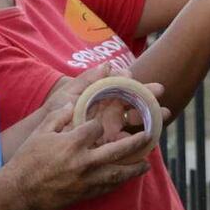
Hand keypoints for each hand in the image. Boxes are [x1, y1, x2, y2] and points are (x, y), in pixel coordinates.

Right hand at [0, 103, 152, 209]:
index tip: (100, 123)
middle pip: (117, 150)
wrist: (21, 190)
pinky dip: (118, 183)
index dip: (100, 123)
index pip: (97, 128)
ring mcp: (86, 179)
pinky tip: (125, 179)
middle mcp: (84, 161)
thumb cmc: (28, 158)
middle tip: (149, 136)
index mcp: (73, 142)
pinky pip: (107, 188)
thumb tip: (72, 104)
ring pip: (117, 173)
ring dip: (133, 168)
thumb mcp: (41, 132)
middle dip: (135, 142)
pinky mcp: (84, 193)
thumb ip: (59, 116)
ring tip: (146, 164)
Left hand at [43, 65, 168, 141]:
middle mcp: (111, 112)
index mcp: (104, 97)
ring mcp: (110, 128)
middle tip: (165, 105)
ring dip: (150, 123)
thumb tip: (108, 65)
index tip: (157, 89)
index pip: (128, 90)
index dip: (143, 89)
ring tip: (163, 119)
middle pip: (136, 107)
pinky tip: (148, 143)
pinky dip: (137, 144)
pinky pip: (124, 144)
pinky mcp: (106, 144)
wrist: (44, 130)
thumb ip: (89, 79)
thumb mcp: (71, 91)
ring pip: (134, 125)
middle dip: (151, 105)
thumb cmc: (56, 107)